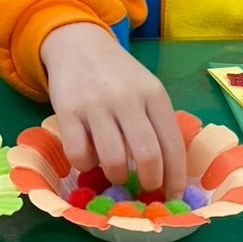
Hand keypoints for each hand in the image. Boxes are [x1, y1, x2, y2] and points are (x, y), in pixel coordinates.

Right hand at [40, 23, 185, 198]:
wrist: (78, 45)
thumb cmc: (118, 75)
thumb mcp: (145, 89)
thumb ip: (155, 122)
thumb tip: (166, 172)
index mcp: (153, 95)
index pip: (172, 145)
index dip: (175, 177)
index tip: (173, 197)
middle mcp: (127, 99)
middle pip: (147, 155)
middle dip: (149, 182)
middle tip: (144, 189)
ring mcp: (96, 105)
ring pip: (113, 160)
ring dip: (117, 176)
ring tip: (116, 174)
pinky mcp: (67, 112)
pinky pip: (79, 154)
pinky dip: (86, 166)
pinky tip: (89, 158)